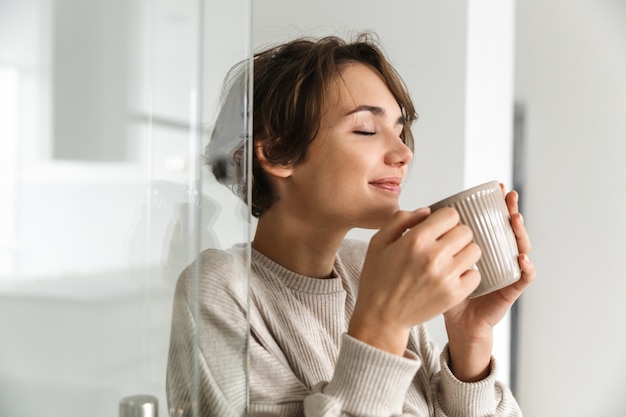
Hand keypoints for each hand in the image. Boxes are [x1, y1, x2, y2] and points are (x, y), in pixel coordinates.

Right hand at [348, 207, 481, 355]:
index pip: (451, 215)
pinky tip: (452, 275)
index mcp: (415, 239)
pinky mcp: (454, 294)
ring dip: (464, 252)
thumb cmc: (377, 280)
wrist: (380, 316)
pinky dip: (467, 273)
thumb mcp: (378, 241)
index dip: (445, 219)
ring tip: (450, 259)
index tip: (439, 227)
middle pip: (465, 231)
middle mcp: (434, 256)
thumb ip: (401, 219)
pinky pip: (476, 274)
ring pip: (474, 251)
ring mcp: (446, 276)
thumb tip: (427, 211)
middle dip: (455, 234)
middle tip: (444, 244)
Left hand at [443, 185, 535, 380]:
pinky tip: (521, 258)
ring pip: (520, 248)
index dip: (496, 205)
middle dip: (511, 210)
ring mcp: (506, 271)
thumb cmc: (439, 289)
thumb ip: (433, 240)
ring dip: (520, 233)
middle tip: (509, 196)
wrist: (451, 320)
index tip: (494, 188)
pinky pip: (523, 278)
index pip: (492, 221)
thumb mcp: (435, 260)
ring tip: (515, 220)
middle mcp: (497, 256)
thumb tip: (424, 211)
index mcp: (480, 247)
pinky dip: (526, 268)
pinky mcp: (510, 290)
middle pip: (509, 229)